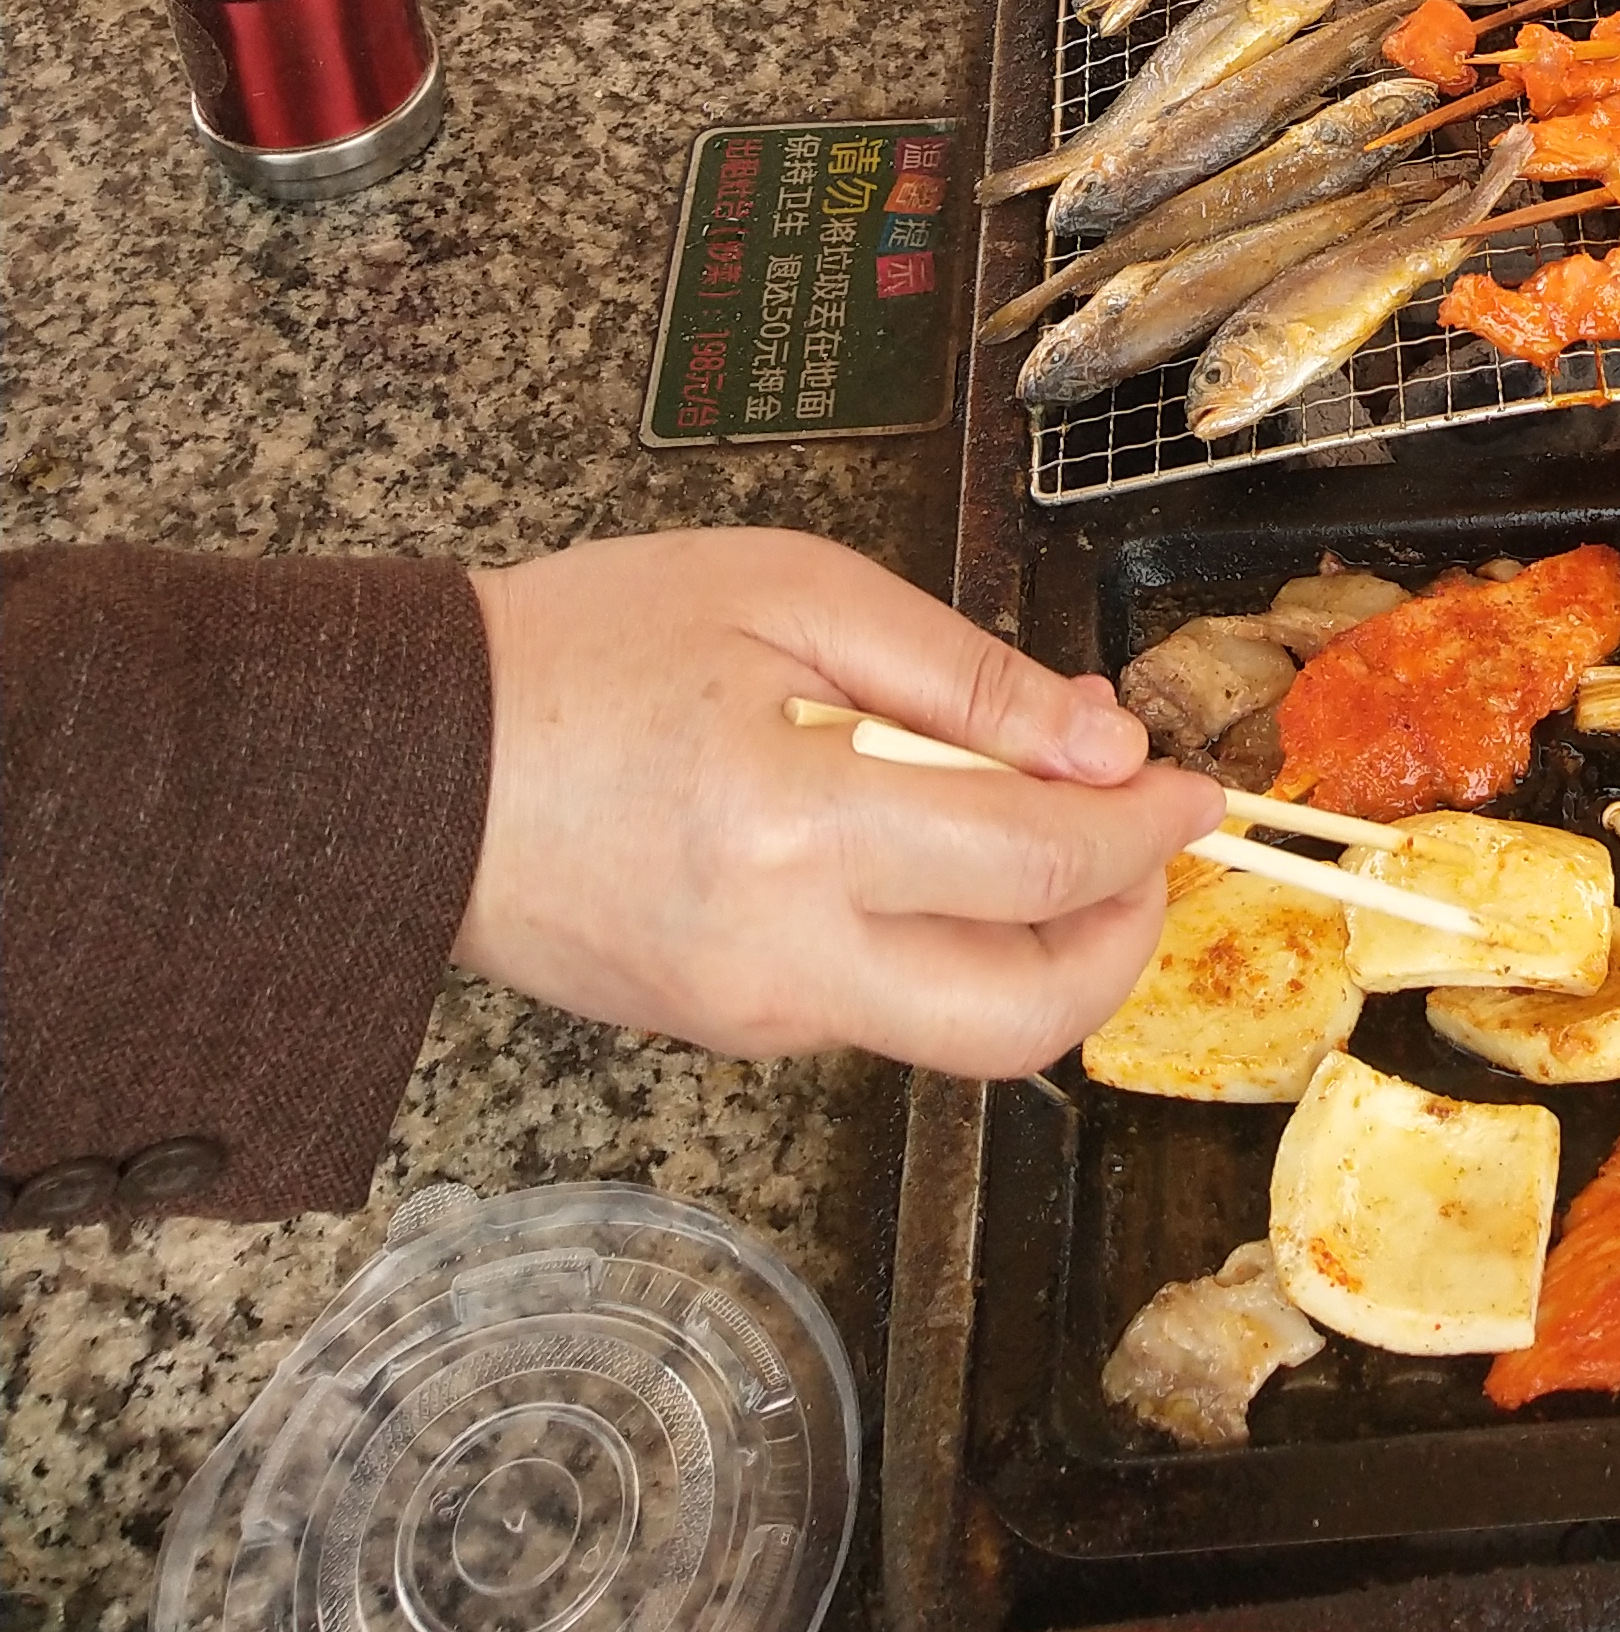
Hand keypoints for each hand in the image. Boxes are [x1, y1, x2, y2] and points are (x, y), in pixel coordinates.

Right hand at [457, 529, 1220, 1078]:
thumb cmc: (586, 650)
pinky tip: (936, 847)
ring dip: (1042, 947)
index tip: (1192, 787)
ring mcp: (755, 1019)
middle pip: (1023, 1021)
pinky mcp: (733, 1035)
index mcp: (798, 832)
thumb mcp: (791, 596)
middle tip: (1141, 843)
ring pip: (961, 1032)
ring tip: (1038, 824)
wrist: (415, 763)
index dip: (1147, 831)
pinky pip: (885, 1009)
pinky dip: (952, 944)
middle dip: (1122, 939)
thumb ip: (963, 677)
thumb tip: (1100, 744)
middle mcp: (783, 960)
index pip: (1038, 868)